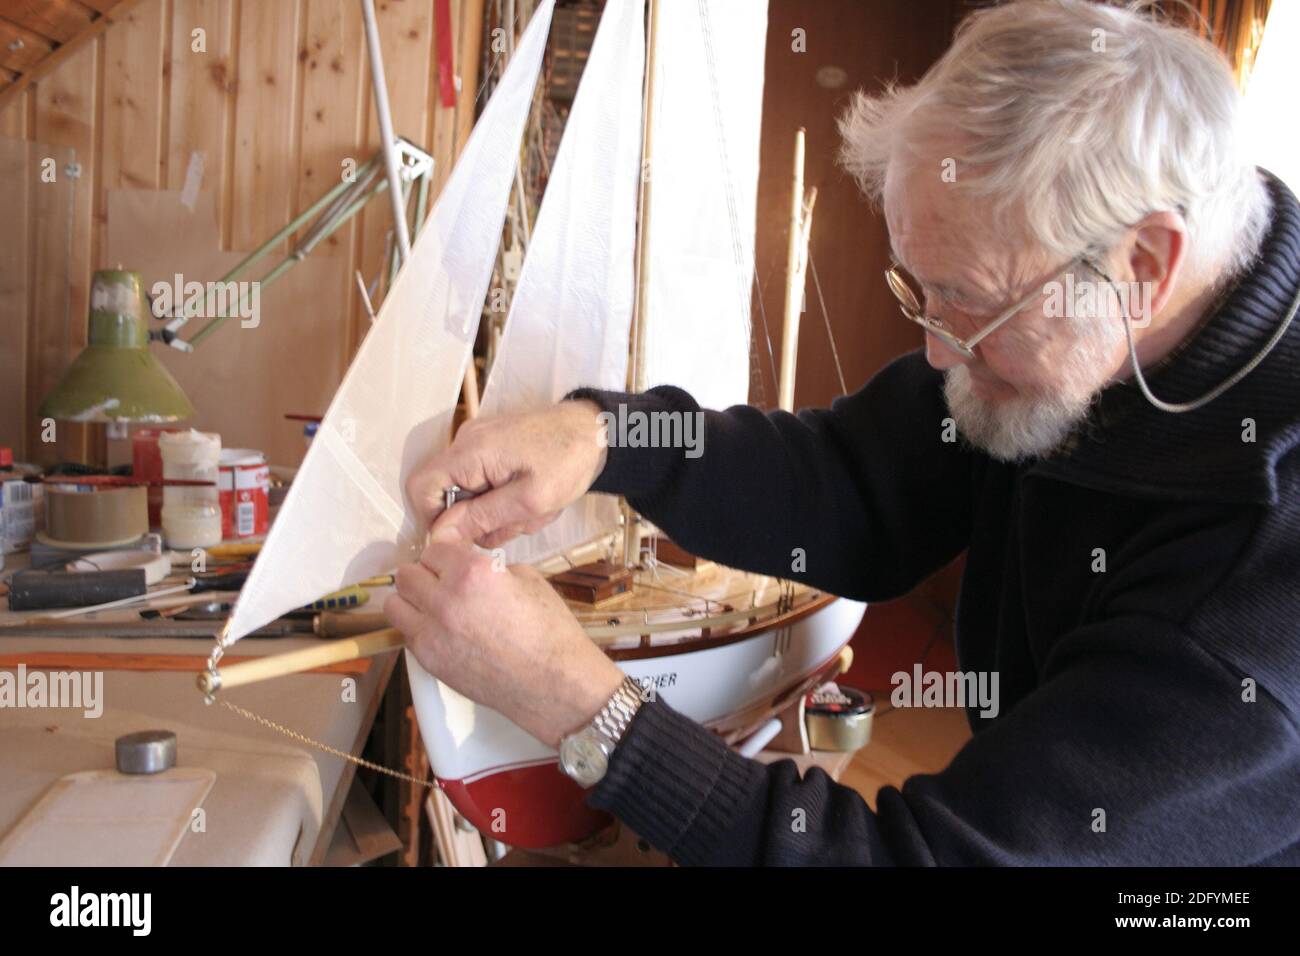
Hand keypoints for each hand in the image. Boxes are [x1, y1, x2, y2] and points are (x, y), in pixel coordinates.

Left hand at [384, 540, 625, 746]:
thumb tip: (469, 569)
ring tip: (434, 607)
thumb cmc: (549, 630)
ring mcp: (432, 633)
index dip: (446, 557)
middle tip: (442, 584)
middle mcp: (445, 600)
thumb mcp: (527, 579)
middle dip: (424, 575)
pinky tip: (443, 632)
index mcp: (472, 573)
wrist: (552, 683)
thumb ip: (489, 568)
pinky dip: (418, 628)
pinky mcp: (429, 661)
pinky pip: (406, 634)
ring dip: (411, 601)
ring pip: (395, 604)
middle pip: (407, 575)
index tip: (454, 564)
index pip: (433, 550)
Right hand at [406, 400, 608, 548]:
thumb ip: (482, 518)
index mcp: (471, 451)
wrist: (597, 430)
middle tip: (516, 523)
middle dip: (477, 519)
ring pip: (466, 493)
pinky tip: (529, 500)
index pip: (421, 488)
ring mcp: (478, 443)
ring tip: (531, 510)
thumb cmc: (570, 460)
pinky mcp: (490, 447)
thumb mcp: (531, 501)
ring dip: (495, 511)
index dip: (435, 520)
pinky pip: (481, 482)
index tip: (469, 536)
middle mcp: (466, 441)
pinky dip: (502, 499)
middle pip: (445, 494)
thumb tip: (440, 536)